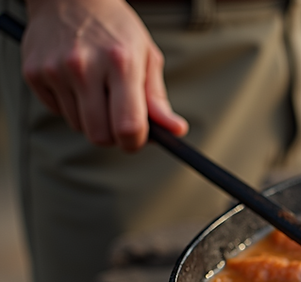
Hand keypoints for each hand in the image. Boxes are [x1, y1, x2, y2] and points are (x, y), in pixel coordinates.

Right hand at [21, 0, 187, 150]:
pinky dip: (70, 106)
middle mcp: (85, 66)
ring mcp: (55, 70)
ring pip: (78, 125)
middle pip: (99, 135)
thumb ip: (157, 98)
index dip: (135, 143)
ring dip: (91, 120)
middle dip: (113, 137)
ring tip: (97, 91)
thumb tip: (175, 130)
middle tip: (118, 120)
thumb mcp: (146, 56)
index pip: (128, 126)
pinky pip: (57, 111)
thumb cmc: (115, 28)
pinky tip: (76, 83)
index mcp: (121, 63)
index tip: (137, 140)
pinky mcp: (33, 72)